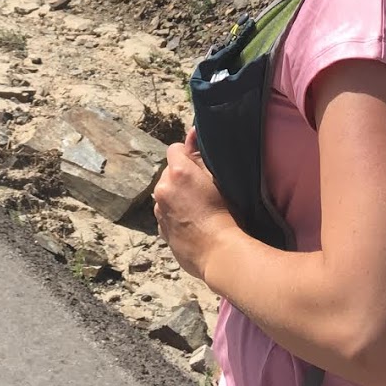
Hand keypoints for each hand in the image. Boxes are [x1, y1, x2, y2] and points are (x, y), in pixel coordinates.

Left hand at [153, 127, 237, 281]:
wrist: (219, 253)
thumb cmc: (225, 214)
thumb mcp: (217, 179)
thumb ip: (200, 154)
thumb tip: (192, 132)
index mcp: (177, 172)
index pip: (175, 149)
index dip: (188, 155)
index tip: (199, 166)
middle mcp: (163, 189)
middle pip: (169, 172)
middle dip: (181, 176)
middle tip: (202, 189)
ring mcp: (159, 211)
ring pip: (166, 193)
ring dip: (176, 195)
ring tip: (197, 208)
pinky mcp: (161, 229)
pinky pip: (165, 213)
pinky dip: (174, 213)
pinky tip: (191, 222)